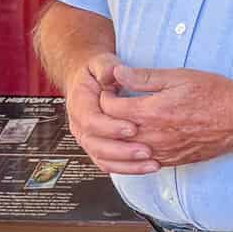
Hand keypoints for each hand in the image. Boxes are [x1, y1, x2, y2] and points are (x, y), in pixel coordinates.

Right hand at [65, 51, 159, 175]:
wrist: (89, 82)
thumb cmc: (97, 72)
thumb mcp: (101, 63)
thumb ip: (106, 67)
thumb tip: (112, 72)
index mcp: (80, 105)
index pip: (92, 121)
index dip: (111, 127)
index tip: (132, 127)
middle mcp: (82, 126)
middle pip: (97, 145)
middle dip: (122, 150)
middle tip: (146, 150)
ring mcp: (90, 139)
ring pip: (104, 159)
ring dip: (128, 164)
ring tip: (152, 162)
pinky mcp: (100, 149)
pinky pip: (111, 164)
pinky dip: (129, 168)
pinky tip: (149, 167)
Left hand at [101, 66, 232, 167]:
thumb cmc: (215, 95)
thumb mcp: (179, 77)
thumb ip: (145, 77)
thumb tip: (118, 74)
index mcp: (152, 111)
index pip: (110, 107)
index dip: (104, 95)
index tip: (110, 89)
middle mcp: (153, 135)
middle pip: (112, 131)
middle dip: (106, 117)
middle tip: (111, 104)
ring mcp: (161, 151)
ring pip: (124, 150)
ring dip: (117, 137)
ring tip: (121, 122)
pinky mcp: (171, 160)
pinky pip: (141, 162)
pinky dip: (132, 152)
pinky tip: (136, 140)